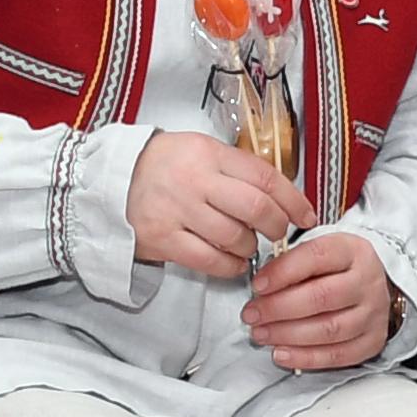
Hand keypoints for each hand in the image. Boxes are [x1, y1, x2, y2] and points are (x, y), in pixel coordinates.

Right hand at [130, 131, 313, 277]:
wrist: (109, 181)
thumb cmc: (163, 166)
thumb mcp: (200, 151)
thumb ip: (237, 169)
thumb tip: (282, 196)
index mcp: (209, 154)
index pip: (265, 177)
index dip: (293, 200)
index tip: (307, 215)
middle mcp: (195, 181)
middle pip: (256, 208)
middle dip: (277, 226)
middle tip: (278, 233)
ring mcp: (178, 211)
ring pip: (236, 237)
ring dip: (251, 247)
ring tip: (247, 245)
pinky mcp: (163, 239)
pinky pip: (210, 261)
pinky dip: (230, 266)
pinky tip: (233, 262)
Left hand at [245, 231, 391, 370]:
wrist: (370, 287)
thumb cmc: (337, 270)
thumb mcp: (318, 253)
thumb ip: (291, 264)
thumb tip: (260, 288)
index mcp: (352, 251)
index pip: (316, 257)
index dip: (283, 272)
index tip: (258, 285)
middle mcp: (367, 281)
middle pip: (322, 297)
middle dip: (278, 308)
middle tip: (252, 314)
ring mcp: (373, 313)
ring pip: (329, 329)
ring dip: (288, 335)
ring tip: (261, 333)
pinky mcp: (372, 340)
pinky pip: (338, 355)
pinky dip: (305, 358)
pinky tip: (282, 353)